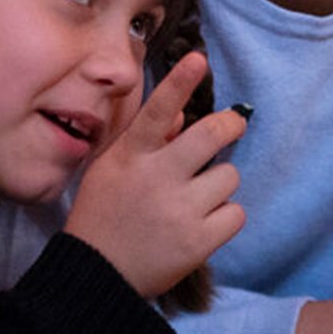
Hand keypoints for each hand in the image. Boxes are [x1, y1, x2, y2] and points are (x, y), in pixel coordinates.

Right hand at [64, 52, 247, 296]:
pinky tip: (202, 224)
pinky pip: (236, 214)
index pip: (157, 111)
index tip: (198, 59)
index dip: (179, 83)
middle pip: (212, 136)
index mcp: (132, 156)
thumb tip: (181, 115)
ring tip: (196, 199)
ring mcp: (179, 210)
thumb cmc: (104, 213)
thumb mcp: (112, 168)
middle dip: (230, 126)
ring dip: (218, 183)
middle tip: (233, 126)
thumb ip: (146, 138)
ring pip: (228, 176)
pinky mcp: (197, 242)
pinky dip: (224, 217)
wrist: (96, 274)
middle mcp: (157, 178)